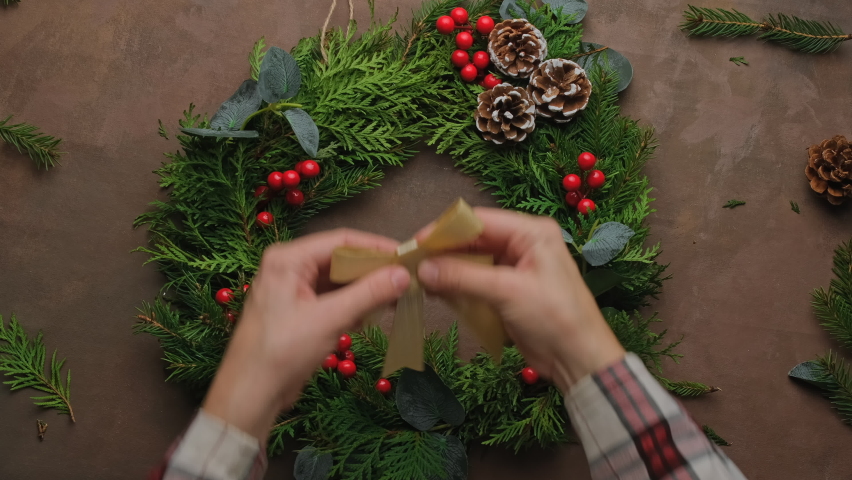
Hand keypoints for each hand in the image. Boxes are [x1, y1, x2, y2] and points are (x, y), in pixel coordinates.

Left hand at [203, 229, 410, 440]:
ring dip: (364, 289)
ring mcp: (292, 289)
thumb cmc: (282, 351)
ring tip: (395, 298)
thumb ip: (369, 293)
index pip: (341, 240)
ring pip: (338, 279)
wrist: (250, 394)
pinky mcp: (298, 310)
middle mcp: (288, 266)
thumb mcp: (330, 319)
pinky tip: (371, 315)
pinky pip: (331, 297)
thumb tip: (404, 274)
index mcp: (288, 258)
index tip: (407, 256)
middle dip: (372, 270)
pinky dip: (352, 304)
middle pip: (340, 258)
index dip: (377, 247)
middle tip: (406, 279)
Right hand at [416, 208, 624, 391]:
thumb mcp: (507, 292)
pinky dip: (457, 285)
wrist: (578, 358)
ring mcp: (515, 267)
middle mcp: (523, 244)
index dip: (445, 229)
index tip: (416, 242)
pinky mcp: (508, 290)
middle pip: (473, 239)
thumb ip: (463, 277)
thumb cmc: (554, 318)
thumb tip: (422, 268)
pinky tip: (435, 291)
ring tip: (418, 277)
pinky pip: (476, 280)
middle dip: (444, 250)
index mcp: (531, 232)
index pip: (480, 220)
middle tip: (412, 262)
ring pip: (472, 260)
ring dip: (447, 269)